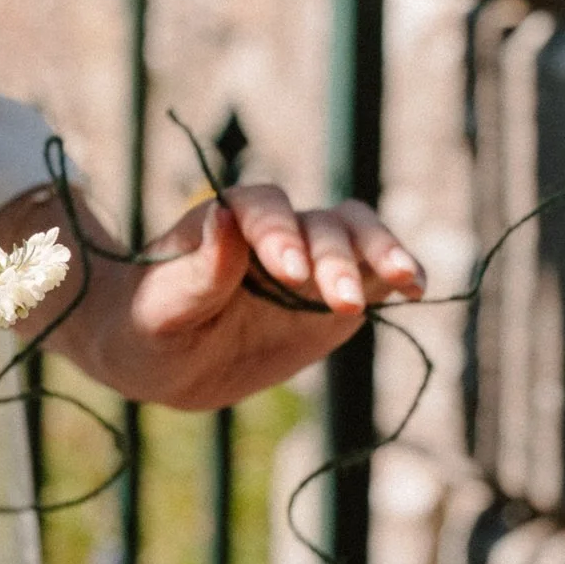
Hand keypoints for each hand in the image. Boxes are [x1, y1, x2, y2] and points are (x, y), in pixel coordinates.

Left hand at [0, 176, 422, 413]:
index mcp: (226, 221)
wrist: (162, 354)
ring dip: (380, 253)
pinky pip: (372, 273)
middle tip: (340, 303)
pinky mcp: (333, 293)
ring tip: (405, 281)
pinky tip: (416, 290)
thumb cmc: (148, 324)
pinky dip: (397, 275)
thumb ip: (196, 272)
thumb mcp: (161, 309)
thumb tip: (224, 219)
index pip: (262, 209)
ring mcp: (310, 259)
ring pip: (354, 235)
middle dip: (334, 258)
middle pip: (317, 224)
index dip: (278, 233)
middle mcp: (275, 230)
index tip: (288, 272)